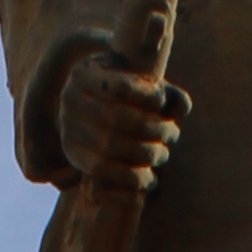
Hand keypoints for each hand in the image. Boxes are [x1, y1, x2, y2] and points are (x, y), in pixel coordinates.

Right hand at [56, 48, 189, 189]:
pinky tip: (151, 178)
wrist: (96, 114)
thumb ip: (166, 92)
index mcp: (85, 73)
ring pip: (111, 145)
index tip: (162, 99)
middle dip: (152, 128)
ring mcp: (68, 128)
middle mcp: (70, 99)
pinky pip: (103, 171)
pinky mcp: (73, 155)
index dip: (146, 95)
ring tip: (163, 153)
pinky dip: (132, 177)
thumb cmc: (128, 94)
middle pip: (117, 117)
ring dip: (146, 153)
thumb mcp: (142, 84)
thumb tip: (183, 107)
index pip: (120, 85)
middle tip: (173, 133)